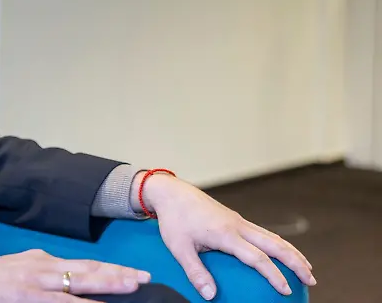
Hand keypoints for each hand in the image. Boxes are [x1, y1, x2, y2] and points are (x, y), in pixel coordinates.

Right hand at [0, 248, 151, 301]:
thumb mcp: (20, 264)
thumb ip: (44, 268)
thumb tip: (67, 272)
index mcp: (43, 260)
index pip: (86, 264)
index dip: (112, 268)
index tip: (135, 272)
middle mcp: (43, 270)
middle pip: (88, 272)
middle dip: (118, 276)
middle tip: (143, 278)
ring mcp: (36, 287)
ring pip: (78, 288)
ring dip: (105, 289)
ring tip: (129, 289)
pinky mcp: (26, 300)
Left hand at [139, 172, 315, 299]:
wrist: (172, 192)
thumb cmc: (174, 220)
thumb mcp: (178, 248)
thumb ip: (195, 271)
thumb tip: (209, 295)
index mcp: (225, 233)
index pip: (256, 257)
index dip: (273, 274)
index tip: (285, 289)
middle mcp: (237, 225)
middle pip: (274, 244)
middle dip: (295, 262)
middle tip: (311, 280)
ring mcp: (238, 221)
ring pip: (272, 237)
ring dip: (291, 252)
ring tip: (307, 268)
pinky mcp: (236, 219)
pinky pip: (263, 233)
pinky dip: (278, 244)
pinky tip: (282, 253)